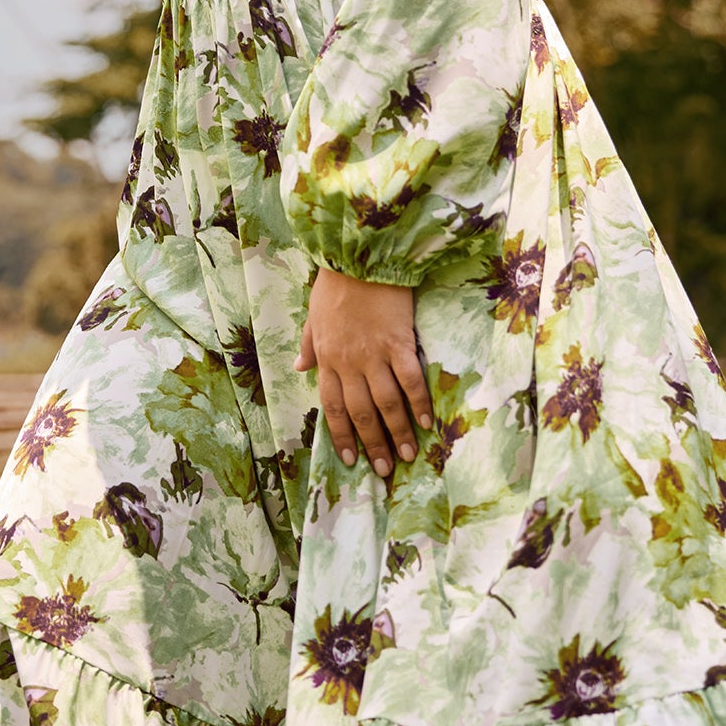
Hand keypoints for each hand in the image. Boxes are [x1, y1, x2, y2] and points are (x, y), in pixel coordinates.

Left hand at [293, 264, 432, 476]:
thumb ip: (308, 345)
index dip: (341, 436)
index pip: (333, 407)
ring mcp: (374, 354)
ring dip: (397, 433)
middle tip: (385, 470)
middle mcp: (349, 363)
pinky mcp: (398, 343)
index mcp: (327, 358)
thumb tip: (298, 368)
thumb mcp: (312, 315)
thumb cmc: (335, 283)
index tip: (350, 460)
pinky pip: (410, 381)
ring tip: (408, 455)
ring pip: (386, 404)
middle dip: (373, 444)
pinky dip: (418, 403)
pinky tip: (427, 422)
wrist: (359, 255)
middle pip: (360, 413)